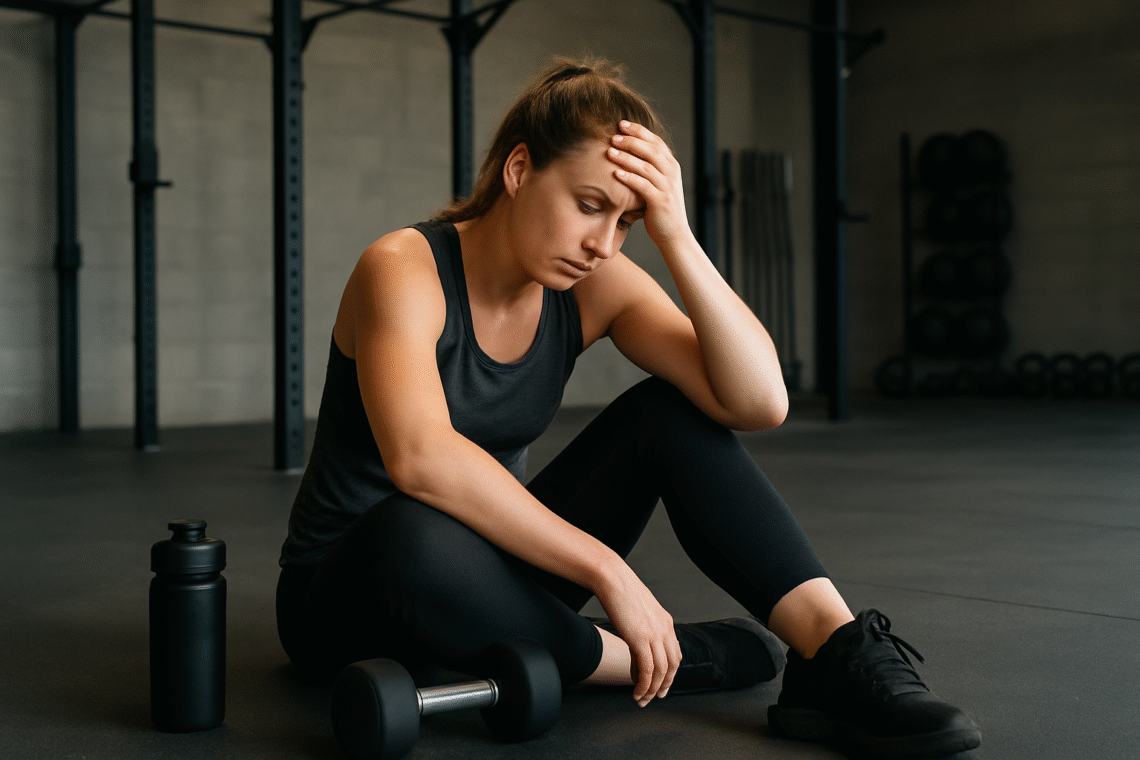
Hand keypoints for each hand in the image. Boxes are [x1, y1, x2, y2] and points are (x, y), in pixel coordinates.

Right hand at [594, 561, 681, 706]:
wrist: (613, 578)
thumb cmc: (621, 590)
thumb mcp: (639, 611)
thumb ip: (643, 627)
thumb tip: (638, 642)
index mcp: (666, 622)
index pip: (675, 654)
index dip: (670, 673)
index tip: (661, 685)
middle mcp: (665, 629)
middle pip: (672, 665)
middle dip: (664, 685)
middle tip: (653, 698)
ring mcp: (654, 634)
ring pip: (661, 671)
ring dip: (652, 689)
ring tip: (641, 699)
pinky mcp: (641, 638)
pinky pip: (647, 670)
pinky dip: (644, 685)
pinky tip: (636, 692)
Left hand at [607, 121, 693, 248]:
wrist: (674, 234)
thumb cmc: (660, 208)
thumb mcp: (657, 184)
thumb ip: (648, 168)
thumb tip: (626, 152)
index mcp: (671, 165)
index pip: (655, 141)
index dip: (639, 131)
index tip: (621, 123)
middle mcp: (672, 173)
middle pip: (651, 150)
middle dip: (631, 141)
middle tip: (613, 136)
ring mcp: (667, 187)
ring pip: (646, 166)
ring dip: (627, 158)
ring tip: (610, 151)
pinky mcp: (660, 201)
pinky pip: (643, 186)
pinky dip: (629, 178)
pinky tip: (616, 173)